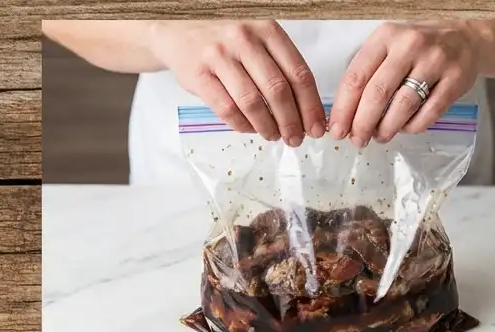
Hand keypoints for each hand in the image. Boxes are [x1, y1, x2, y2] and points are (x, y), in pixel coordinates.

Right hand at [147, 21, 324, 145]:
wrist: (177, 29)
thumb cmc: (226, 41)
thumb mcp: (259, 41)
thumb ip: (282, 68)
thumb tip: (308, 113)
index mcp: (267, 30)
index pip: (299, 74)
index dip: (311, 107)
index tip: (317, 128)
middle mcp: (244, 39)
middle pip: (278, 90)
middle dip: (292, 122)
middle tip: (296, 138)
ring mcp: (219, 55)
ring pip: (252, 102)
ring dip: (268, 126)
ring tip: (274, 136)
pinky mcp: (198, 73)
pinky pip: (227, 108)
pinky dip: (242, 125)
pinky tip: (250, 128)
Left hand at [329, 22, 482, 147]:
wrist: (464, 40)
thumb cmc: (419, 48)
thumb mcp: (390, 45)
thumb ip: (369, 72)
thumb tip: (347, 113)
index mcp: (386, 37)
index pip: (357, 76)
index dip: (344, 108)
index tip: (337, 130)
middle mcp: (409, 46)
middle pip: (377, 93)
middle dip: (363, 123)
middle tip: (358, 140)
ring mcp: (435, 63)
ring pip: (403, 105)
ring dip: (387, 128)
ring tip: (380, 137)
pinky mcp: (455, 80)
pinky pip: (429, 113)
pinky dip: (413, 127)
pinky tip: (405, 129)